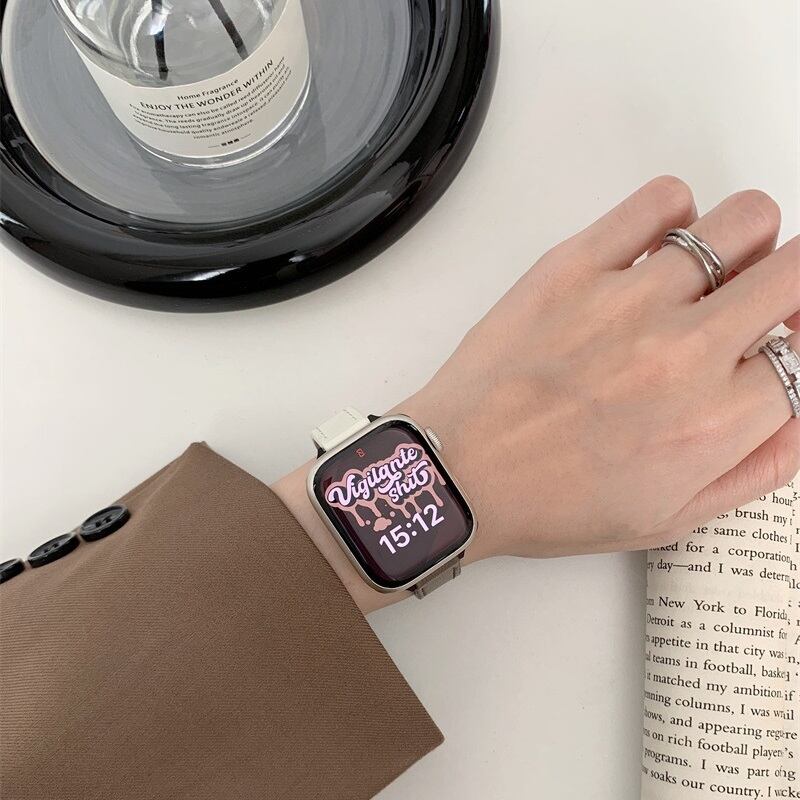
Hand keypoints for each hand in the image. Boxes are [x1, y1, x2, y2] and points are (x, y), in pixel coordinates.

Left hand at [274, 176, 798, 612]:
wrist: (459, 470)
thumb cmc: (547, 500)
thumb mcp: (668, 518)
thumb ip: (756, 467)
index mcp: (714, 423)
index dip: (795, 346)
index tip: (776, 347)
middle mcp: (685, 352)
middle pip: (797, 273)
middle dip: (789, 289)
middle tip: (760, 305)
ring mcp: (628, 299)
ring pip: (744, 221)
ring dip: (745, 244)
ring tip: (709, 276)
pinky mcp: (573, 266)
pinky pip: (660, 199)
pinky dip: (676, 211)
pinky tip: (658, 249)